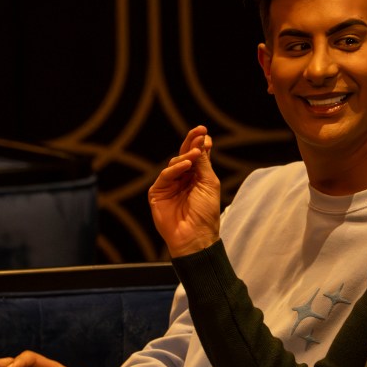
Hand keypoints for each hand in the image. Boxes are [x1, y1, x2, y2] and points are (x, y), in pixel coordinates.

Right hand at [148, 126, 221, 257]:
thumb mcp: (209, 184)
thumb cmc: (206, 213)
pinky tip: (186, 164)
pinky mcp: (157, 193)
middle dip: (191, 142)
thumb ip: (203, 164)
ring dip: (186, 156)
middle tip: (199, 131)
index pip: (197, 156)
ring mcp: (169, 186)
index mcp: (196, 177)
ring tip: (196, 152)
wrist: (196, 235)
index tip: (205, 132)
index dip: (200, 143)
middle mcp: (182, 179)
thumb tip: (202, 142)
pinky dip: (175, 169)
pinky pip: (166, 176)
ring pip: (175, 163)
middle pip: (184, 156)